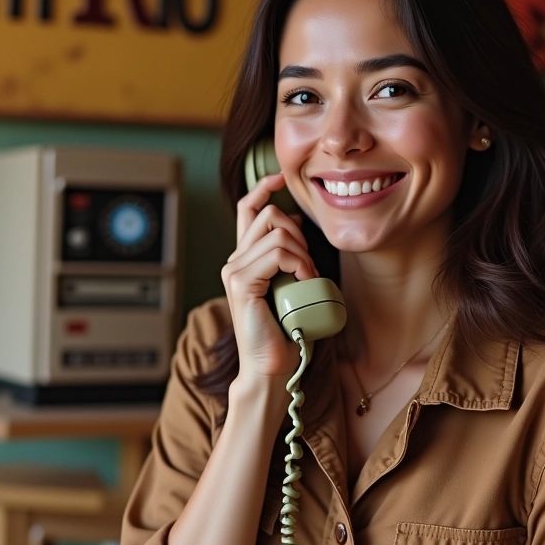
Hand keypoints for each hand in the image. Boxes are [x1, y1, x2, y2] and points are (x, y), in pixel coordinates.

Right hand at [222, 173, 317, 392]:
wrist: (272, 366)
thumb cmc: (287, 330)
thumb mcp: (291, 282)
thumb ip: (288, 254)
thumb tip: (296, 221)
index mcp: (245, 258)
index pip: (248, 208)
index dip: (263, 187)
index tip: (281, 178)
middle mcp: (235, 260)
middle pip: (269, 214)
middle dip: (299, 233)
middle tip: (310, 265)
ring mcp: (234, 270)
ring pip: (277, 231)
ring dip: (303, 251)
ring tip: (308, 277)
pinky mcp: (241, 282)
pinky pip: (277, 253)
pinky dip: (299, 262)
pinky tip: (303, 280)